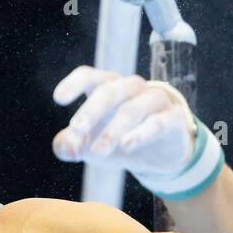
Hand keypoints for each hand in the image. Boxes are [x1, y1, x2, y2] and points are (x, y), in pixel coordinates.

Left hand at [51, 66, 195, 175]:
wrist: (161, 156)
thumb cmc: (118, 140)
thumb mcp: (89, 145)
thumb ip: (70, 145)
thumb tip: (65, 147)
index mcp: (108, 88)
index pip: (90, 76)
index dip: (74, 83)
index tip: (58, 99)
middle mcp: (131, 88)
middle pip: (110, 91)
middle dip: (91, 110)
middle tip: (76, 128)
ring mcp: (155, 101)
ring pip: (132, 108)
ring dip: (113, 129)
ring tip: (97, 151)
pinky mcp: (174, 118)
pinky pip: (158, 122)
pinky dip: (142, 133)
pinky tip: (127, 146)